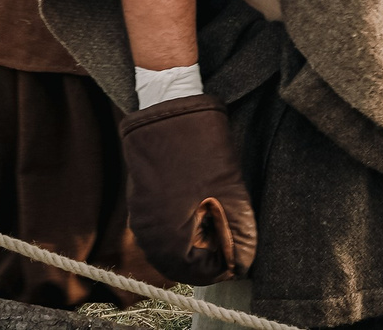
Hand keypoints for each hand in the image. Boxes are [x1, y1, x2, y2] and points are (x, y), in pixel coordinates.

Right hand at [117, 94, 256, 283]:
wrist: (169, 110)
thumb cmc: (202, 151)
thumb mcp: (231, 195)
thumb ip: (239, 235)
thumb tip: (242, 262)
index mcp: (166, 237)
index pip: (196, 272)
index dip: (222, 267)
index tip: (240, 258)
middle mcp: (146, 233)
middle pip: (179, 264)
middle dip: (208, 258)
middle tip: (231, 246)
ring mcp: (140, 217)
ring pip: (169, 248)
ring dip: (194, 245)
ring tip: (218, 228)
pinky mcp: (139, 202)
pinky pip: (159, 231)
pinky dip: (181, 231)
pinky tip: (199, 215)